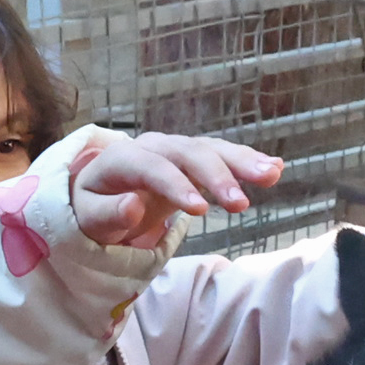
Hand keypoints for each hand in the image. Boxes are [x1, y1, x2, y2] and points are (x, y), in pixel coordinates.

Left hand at [71, 131, 282, 248]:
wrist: (100, 191)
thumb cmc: (93, 208)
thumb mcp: (89, 218)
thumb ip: (108, 213)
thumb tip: (133, 205)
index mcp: (123, 158)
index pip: (153, 168)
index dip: (176, 186)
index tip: (201, 211)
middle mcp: (154, 146)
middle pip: (188, 153)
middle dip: (217, 175)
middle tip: (240, 204)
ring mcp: (177, 149)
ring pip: (212, 149)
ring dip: (242, 162)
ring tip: (271, 175)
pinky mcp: (194, 159)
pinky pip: (222, 155)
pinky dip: (247, 161)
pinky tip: (276, 167)